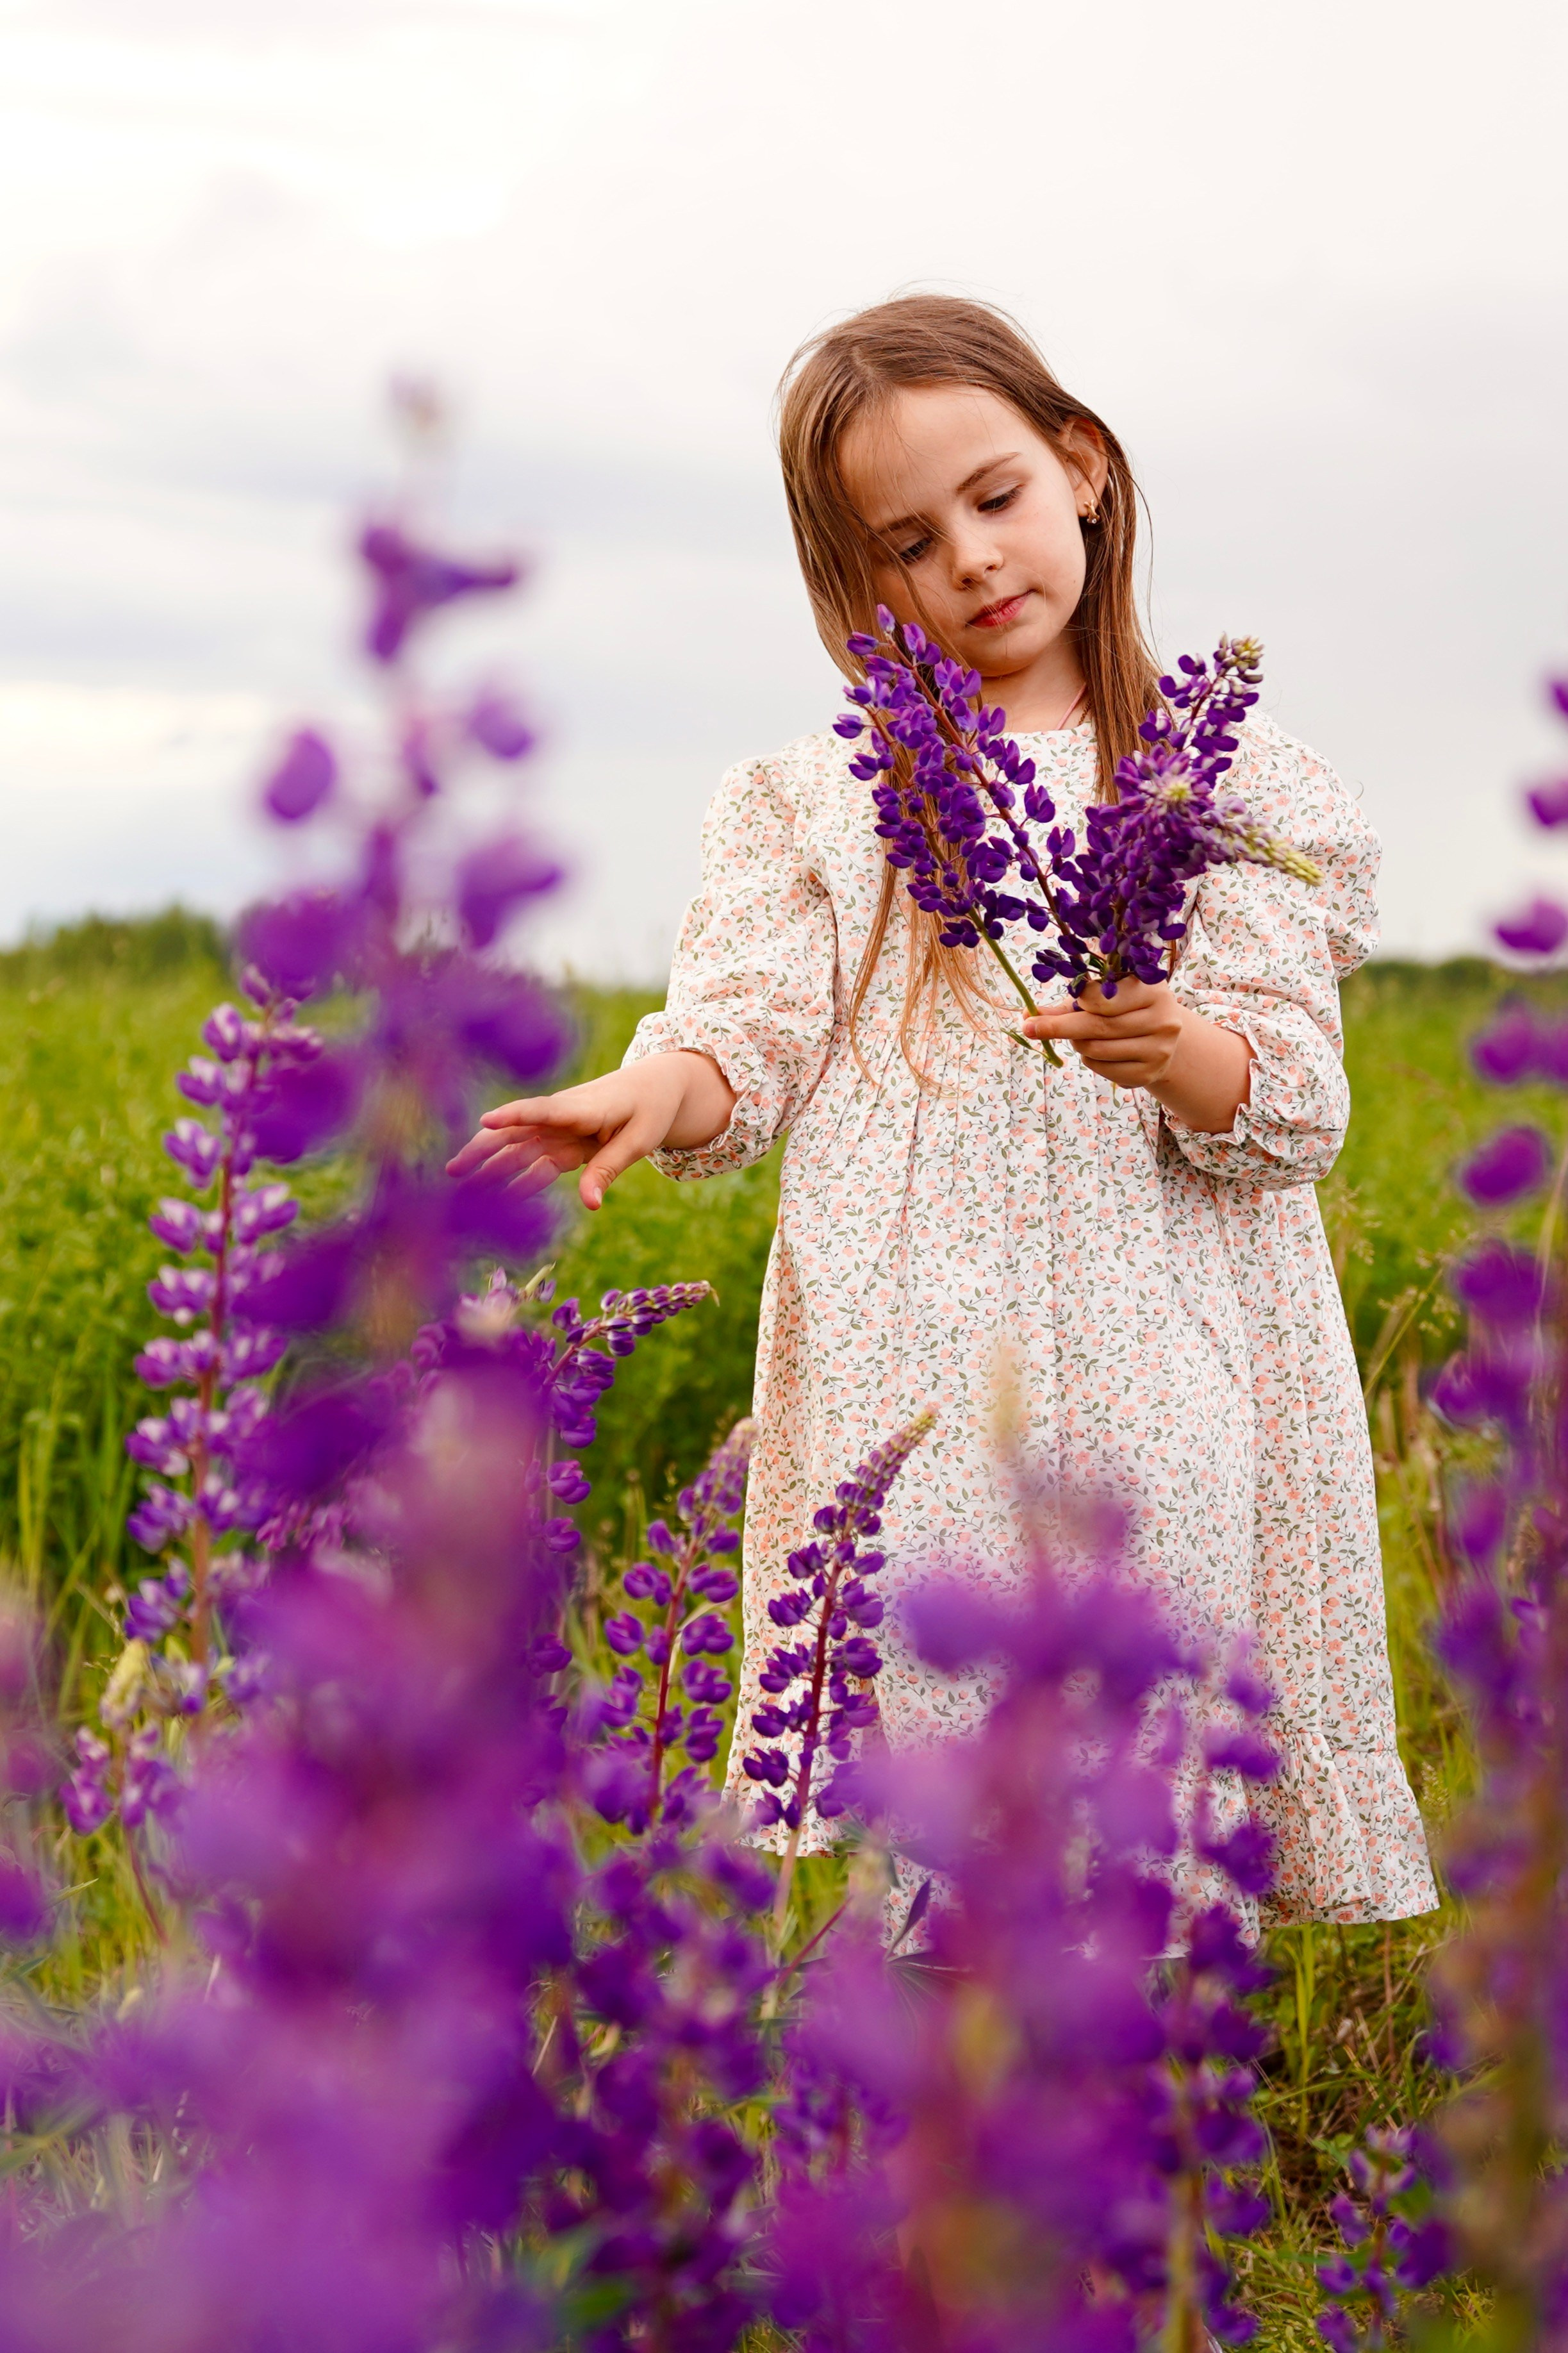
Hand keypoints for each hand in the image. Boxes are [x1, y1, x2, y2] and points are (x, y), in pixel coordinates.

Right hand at [444, 1050, 736, 1210]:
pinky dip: (518, 1177)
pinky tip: (500, 1197)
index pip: (544, 1111)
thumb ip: (610, 1168)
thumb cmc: (651, 1108)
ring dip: (491, 1166)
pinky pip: (537, 1160)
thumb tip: (590, 1205)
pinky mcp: (564, 1141)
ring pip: (519, 1147)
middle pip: (517, 1132)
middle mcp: (563, 1116)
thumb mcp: (639, 1139)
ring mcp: (561, 1129)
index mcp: (583, 1107)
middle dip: (484, 1149)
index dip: (514, 1115)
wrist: (656, 1085)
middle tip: (451, 1170)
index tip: (485, 1120)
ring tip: (461, 1186)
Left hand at [1022, 978, 1251, 1133]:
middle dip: (1058, 1027)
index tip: (1063, 1000)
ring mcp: (1159, 1049)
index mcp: (1153, 988)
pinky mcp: (1150, 1073)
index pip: (1105, 997)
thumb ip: (1071, 1002)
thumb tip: (1028, 1014)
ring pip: (1096, 1049)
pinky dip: (1090, 1060)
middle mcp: (1163, 1018)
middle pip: (1098, 1026)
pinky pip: (1102, 1068)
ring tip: (1080, 1036)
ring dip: (1077, 1043)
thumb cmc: (1127, 1006)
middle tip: (1029, 1027)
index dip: (1079, 1000)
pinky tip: (1098, 1051)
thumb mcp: (1108, 994)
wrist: (1162, 1035)